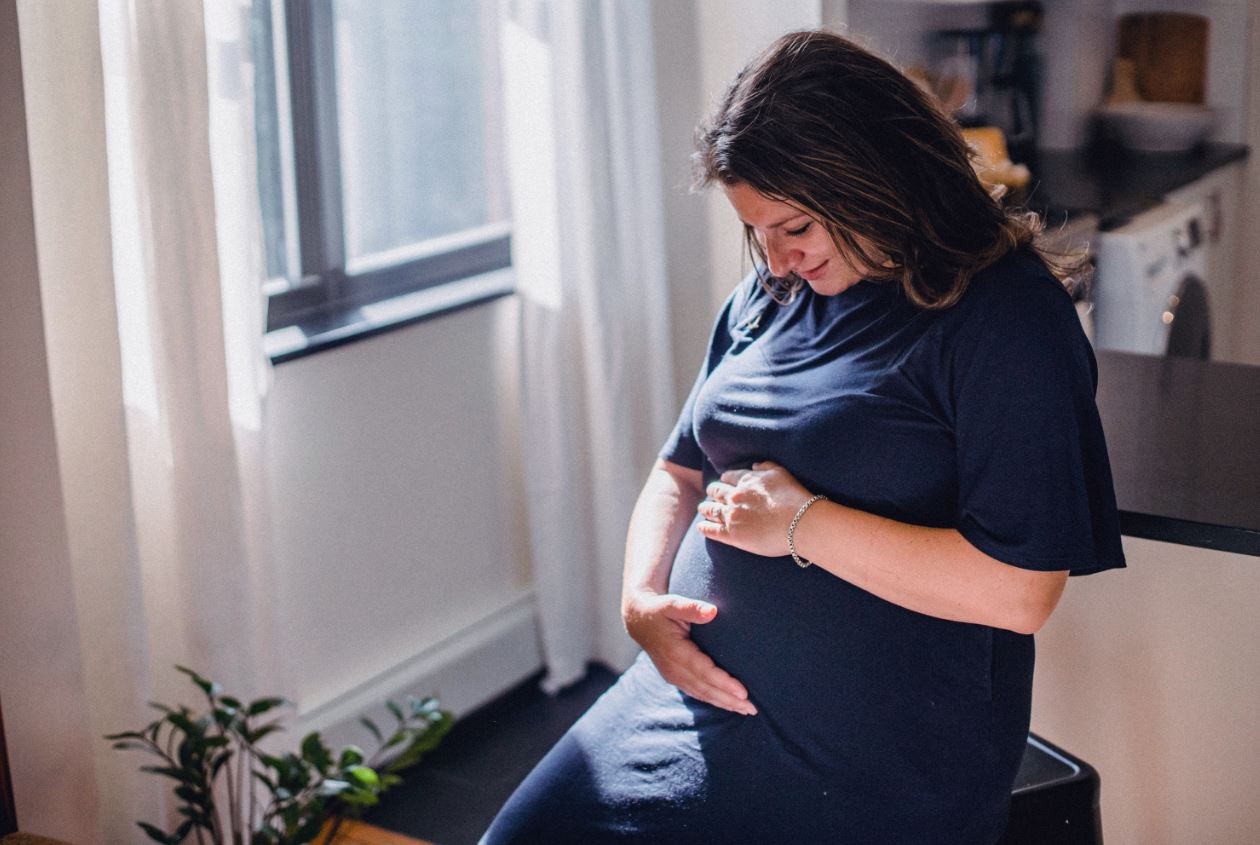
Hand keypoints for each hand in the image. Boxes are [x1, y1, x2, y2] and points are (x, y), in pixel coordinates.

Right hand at [622, 590, 756, 715]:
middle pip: (706, 689)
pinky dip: (714, 699)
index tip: (744, 692)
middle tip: (753, 708)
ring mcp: (673, 676)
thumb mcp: (672, 603)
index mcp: (675, 652)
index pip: (704, 672)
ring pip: (702, 694)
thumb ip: (691, 607)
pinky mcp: (675, 678)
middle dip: (729, 700)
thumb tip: (712, 611)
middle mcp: (673, 669)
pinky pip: (697, 692)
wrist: (638, 620)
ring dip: (725, 703)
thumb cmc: (659, 609)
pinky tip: (729, 704)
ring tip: (747, 710)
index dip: (724, 683)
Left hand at [696, 460, 811, 555]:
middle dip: (713, 492)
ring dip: (706, 508)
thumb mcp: (780, 473)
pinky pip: (712, 530)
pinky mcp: (732, 535)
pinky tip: (700, 527)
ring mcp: (732, 515)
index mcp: (746, 481)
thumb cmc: (793, 497)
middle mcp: (735, 496)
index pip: (729, 477)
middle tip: (710, 494)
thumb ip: (766, 467)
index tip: (723, 481)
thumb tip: (754, 465)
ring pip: (712, 510)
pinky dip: (704, 527)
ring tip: (702, 509)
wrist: (797, 522)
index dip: (725, 479)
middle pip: (717, 492)